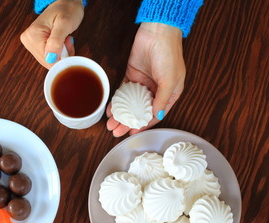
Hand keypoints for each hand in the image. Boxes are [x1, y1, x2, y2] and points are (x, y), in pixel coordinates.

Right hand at [20, 0, 83, 68]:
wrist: (66, 3)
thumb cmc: (67, 10)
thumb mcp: (64, 24)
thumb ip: (56, 41)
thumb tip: (50, 58)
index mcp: (32, 36)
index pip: (48, 60)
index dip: (62, 57)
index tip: (68, 42)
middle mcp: (28, 41)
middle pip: (48, 62)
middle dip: (62, 55)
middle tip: (67, 39)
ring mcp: (31, 44)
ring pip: (49, 61)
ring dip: (61, 54)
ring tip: (64, 39)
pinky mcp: (36, 46)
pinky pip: (49, 57)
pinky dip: (59, 53)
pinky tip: (61, 42)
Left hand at [107, 22, 185, 136]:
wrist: (157, 32)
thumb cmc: (169, 55)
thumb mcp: (169, 80)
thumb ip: (162, 100)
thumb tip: (157, 116)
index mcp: (169, 94)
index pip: (155, 114)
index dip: (144, 125)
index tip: (132, 133)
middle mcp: (155, 90)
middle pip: (140, 111)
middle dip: (128, 122)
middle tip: (116, 132)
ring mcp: (143, 83)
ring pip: (130, 103)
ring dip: (121, 114)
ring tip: (111, 124)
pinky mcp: (131, 75)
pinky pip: (123, 91)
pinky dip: (116, 100)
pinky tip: (110, 109)